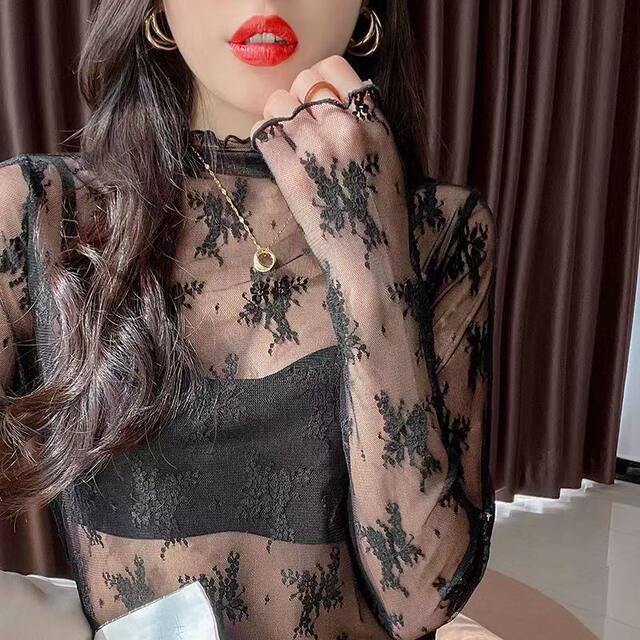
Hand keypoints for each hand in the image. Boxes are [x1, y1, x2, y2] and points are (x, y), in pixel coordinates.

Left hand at [250, 55, 405, 278]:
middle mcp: (346, 129)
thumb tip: (331, 101)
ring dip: (277, 117)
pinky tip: (275, 152)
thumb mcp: (389, 161)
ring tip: (289, 144)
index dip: (317, 79)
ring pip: (277, 102)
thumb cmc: (381, 216)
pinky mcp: (293, 176)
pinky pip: (262, 132)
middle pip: (301, 81)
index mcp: (374, 123)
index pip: (332, 67)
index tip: (315, 99)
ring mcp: (318, 152)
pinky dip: (263, 136)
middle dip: (296, 99)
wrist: (372, 262)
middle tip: (301, 127)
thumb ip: (365, 125)